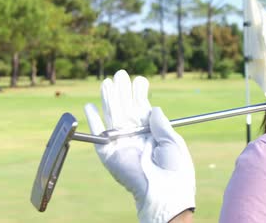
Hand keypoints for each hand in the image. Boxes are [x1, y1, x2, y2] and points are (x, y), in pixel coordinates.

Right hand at [84, 70, 195, 222]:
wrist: (164, 192)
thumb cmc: (175, 171)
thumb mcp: (172, 142)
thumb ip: (160, 123)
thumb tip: (153, 107)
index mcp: (151, 134)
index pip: (142, 109)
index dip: (139, 94)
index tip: (140, 79)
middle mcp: (134, 136)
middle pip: (125, 109)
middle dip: (123, 91)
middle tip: (121, 74)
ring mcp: (121, 144)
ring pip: (112, 116)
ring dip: (109, 98)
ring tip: (108, 81)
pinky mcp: (109, 154)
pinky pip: (98, 135)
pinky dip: (93, 121)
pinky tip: (89, 106)